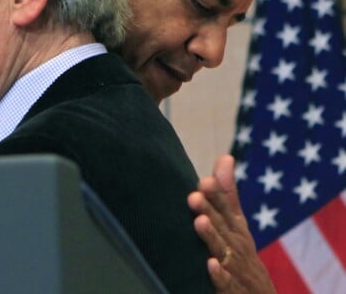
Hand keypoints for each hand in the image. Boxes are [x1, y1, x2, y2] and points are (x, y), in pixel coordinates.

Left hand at [187, 155, 276, 292]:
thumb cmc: (242, 255)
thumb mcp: (237, 223)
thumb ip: (227, 193)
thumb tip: (225, 156)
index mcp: (236, 229)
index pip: (226, 208)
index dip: (216, 195)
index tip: (203, 181)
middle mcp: (237, 246)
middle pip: (223, 227)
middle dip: (210, 211)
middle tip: (194, 196)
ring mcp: (235, 268)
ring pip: (223, 252)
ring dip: (212, 237)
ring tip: (199, 221)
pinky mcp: (232, 290)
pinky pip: (226, 284)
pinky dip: (219, 275)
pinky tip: (210, 265)